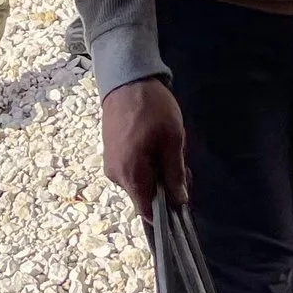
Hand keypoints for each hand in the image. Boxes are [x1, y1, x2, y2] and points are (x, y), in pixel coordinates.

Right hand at [102, 77, 187, 211]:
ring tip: (168, 148)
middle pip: (144, 195)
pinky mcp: (111, 154)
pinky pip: (132, 169)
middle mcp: (116, 175)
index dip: (167, 209)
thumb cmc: (152, 109)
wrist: (126, 80)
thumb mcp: (172, 140)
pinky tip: (155, 145)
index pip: (147, 211)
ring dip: (157, 173)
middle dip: (165, 186)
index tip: (182, 194)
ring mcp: (111, 164)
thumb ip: (175, 173)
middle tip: (182, 164)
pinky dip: (146, 164)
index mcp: (130, 174)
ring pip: (139, 182)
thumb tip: (179, 200)